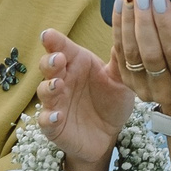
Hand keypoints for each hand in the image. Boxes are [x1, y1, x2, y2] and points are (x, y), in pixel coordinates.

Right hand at [36, 28, 135, 170]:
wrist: (109, 136)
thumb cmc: (111, 103)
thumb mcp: (120, 82)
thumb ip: (119, 63)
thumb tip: (125, 38)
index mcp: (78, 65)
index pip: (63, 49)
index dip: (55, 41)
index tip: (49, 35)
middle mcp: (63, 80)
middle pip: (48, 66)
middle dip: (50, 61)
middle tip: (58, 59)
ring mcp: (56, 103)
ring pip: (45, 91)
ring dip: (49, 87)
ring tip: (58, 85)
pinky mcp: (53, 125)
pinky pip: (46, 121)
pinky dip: (50, 118)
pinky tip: (57, 116)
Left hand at [114, 0, 170, 119]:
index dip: (167, 24)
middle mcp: (167, 91)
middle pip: (150, 53)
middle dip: (144, 20)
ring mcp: (145, 89)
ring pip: (131, 53)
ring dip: (128, 21)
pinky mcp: (129, 83)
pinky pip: (120, 53)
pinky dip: (118, 28)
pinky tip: (120, 8)